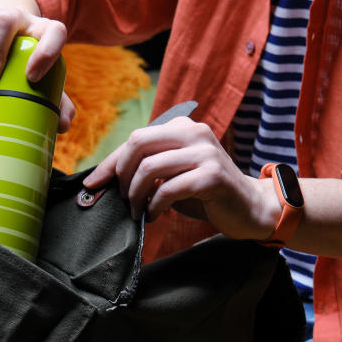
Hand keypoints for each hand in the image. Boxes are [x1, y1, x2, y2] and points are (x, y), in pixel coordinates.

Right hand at [0, 6, 74, 131]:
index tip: (33, 78)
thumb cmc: (32, 62)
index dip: (46, 53)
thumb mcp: (48, 77)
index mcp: (46, 30)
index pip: (54, 33)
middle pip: (3, 23)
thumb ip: (57, 100)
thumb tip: (61, 125)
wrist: (8, 36)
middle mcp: (19, 18)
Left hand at [82, 117, 281, 239]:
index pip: (135, 138)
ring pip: (150, 167)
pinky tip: (154, 214)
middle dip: (121, 175)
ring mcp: (205, 152)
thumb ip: (144, 170)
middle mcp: (194, 132)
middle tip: (124, 199)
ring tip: (137, 211)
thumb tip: (101, 180)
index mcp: (182, 126)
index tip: (93, 184)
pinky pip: (168, 189)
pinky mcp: (212, 176)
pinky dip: (154, 205)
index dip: (110, 163)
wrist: (248, 207)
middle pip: (138, 144)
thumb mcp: (171, 175)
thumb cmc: (204, 192)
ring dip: (136, 195)